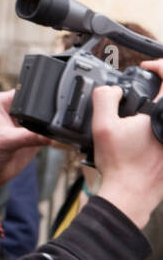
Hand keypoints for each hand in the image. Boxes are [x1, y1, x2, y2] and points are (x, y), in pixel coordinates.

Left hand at [0, 89, 50, 188]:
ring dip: (52, 125)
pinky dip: (55, 136)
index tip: (52, 104)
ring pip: (47, 119)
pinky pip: (50, 133)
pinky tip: (57, 139)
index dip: (41, 97)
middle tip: (54, 122)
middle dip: (49, 113)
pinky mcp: (34, 136)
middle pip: (41, 105)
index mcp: (5, 101)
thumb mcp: (5, 141)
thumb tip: (50, 135)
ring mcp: (26, 123)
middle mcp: (17, 110)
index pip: (29, 92)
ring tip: (52, 133)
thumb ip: (28, 136)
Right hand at [93, 59, 162, 228]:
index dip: (159, 67)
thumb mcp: (102, 126)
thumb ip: (105, 98)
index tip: (146, 68)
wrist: (130, 193)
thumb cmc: (119, 164)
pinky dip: (154, 124)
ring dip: (155, 108)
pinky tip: (142, 132)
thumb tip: (112, 89)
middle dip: (158, 88)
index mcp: (162, 114)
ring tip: (141, 109)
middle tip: (144, 86)